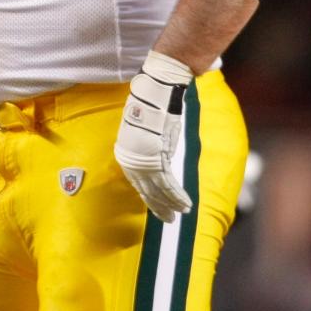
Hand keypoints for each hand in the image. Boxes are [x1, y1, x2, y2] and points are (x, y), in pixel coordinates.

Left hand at [114, 52, 193, 223]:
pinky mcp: (158, 158)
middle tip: (167, 218)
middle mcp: (131, 158)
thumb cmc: (149, 107)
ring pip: (158, 190)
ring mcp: (144, 159)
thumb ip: (144, 146)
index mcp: (125, 151)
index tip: (155, 205)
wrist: (156, 92)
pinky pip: (168, 184)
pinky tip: (185, 205)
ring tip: (179, 214)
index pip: (136, 181)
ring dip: (170, 204)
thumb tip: (152, 156)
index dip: (147, 195)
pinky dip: (177, 196)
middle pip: (145, 189)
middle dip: (157, 205)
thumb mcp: (141, 129)